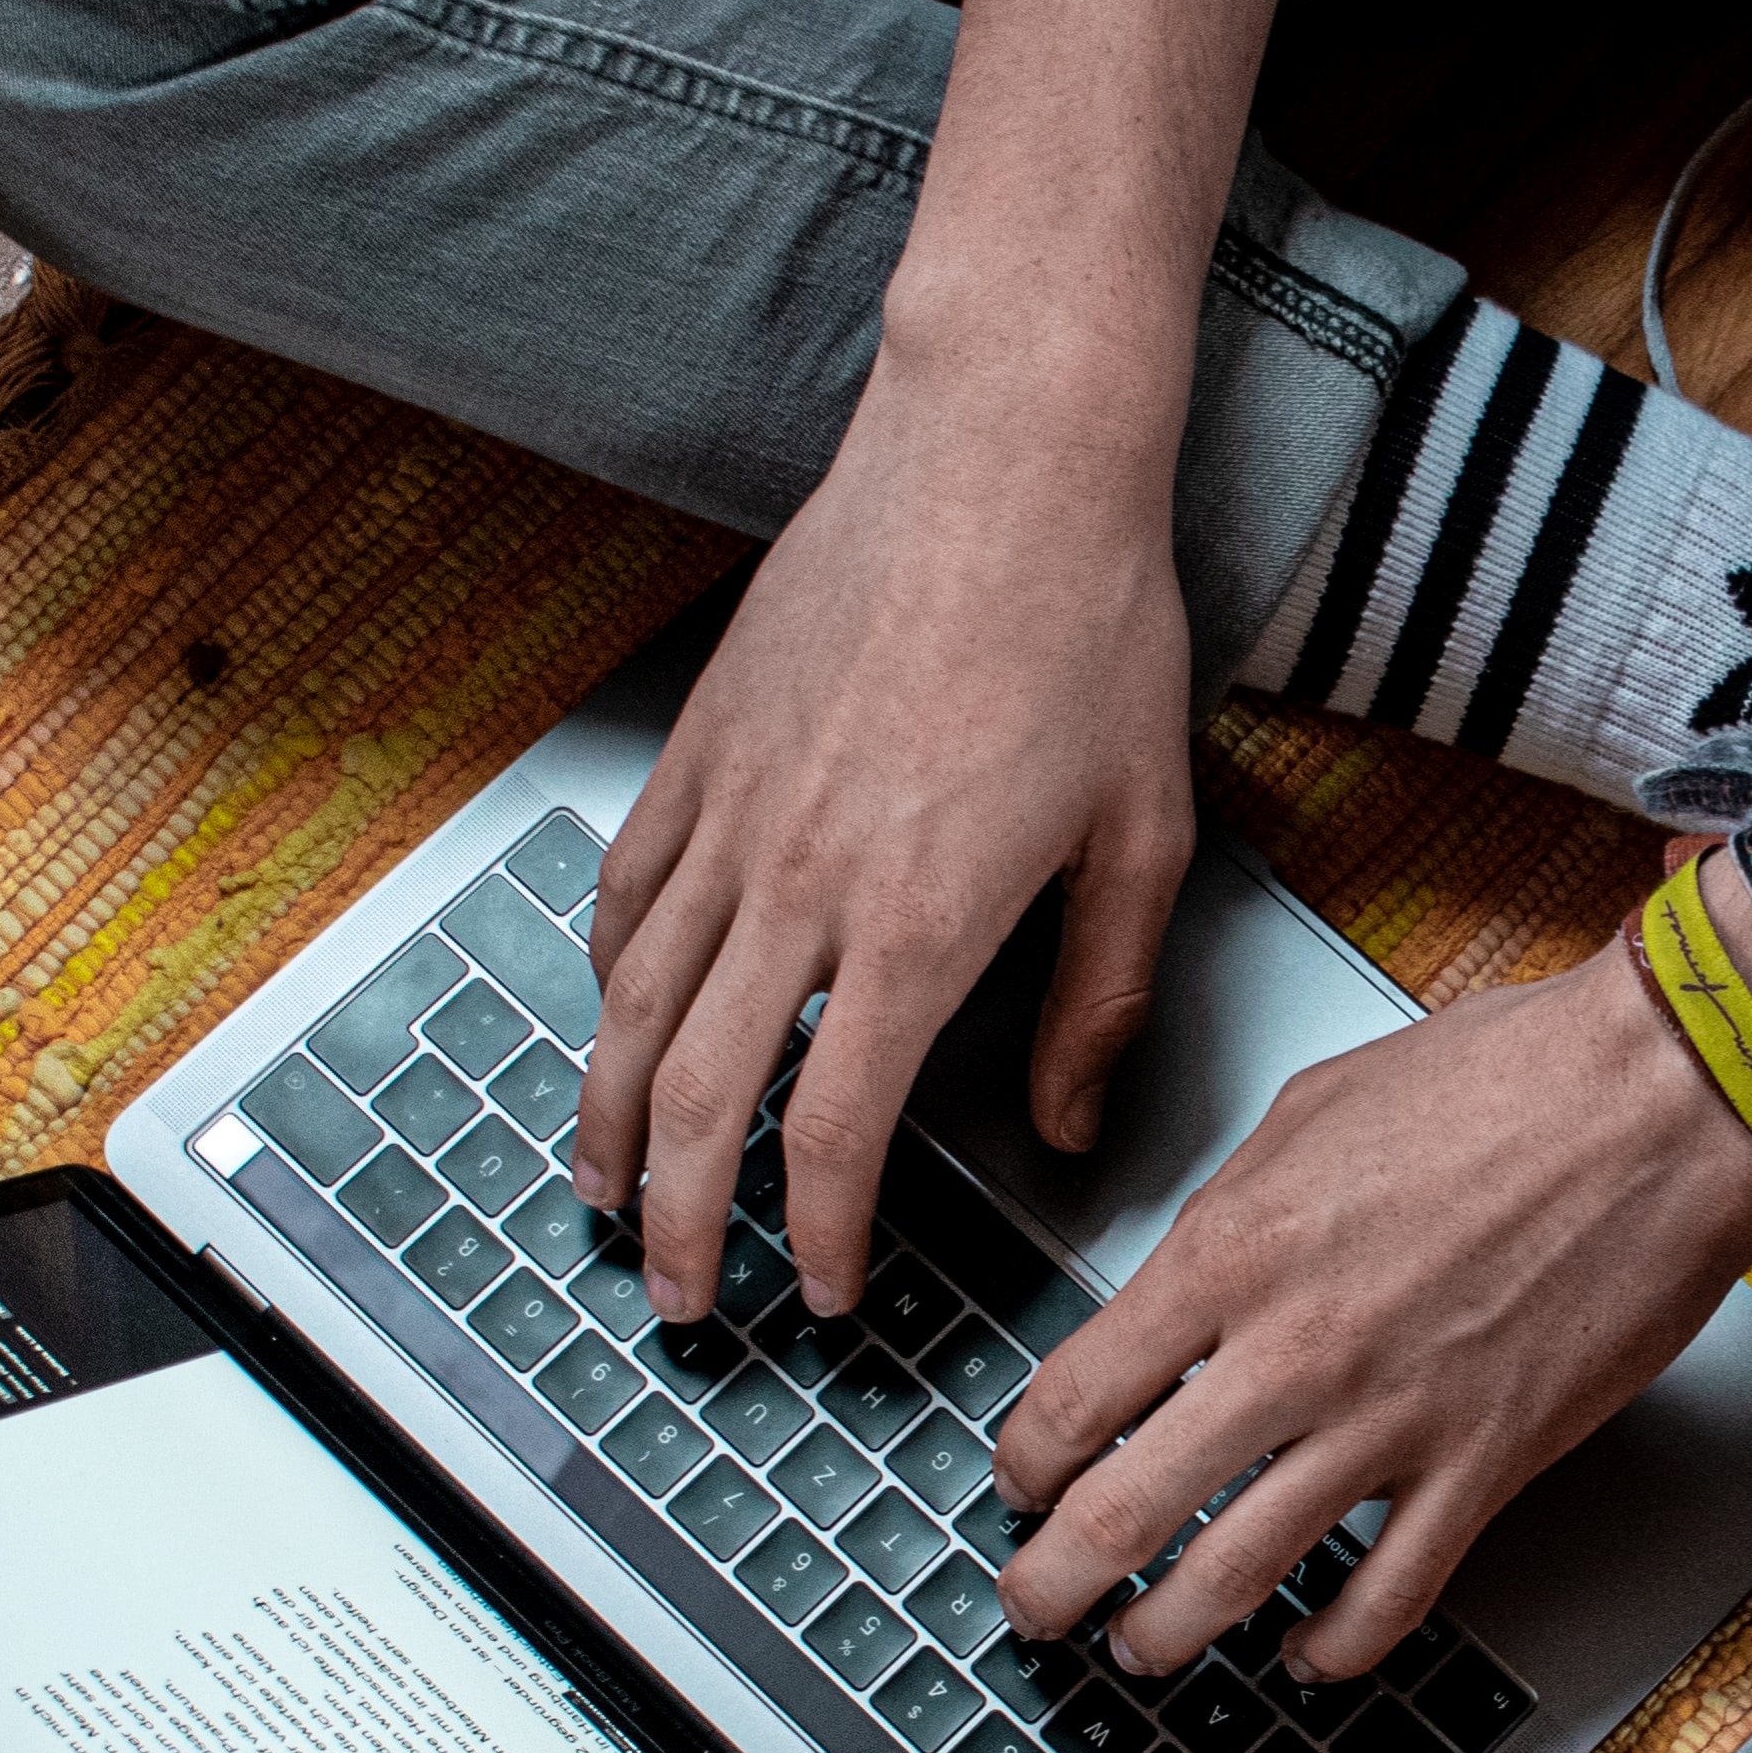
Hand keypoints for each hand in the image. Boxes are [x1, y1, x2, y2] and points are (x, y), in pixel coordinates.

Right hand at [571, 360, 1197, 1319]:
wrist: (1002, 453)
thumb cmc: (1091, 629)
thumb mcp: (1145, 836)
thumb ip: (1101, 1000)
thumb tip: (1073, 1129)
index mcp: (919, 927)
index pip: (829, 1135)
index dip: (816, 1239)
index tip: (826, 1294)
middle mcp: (801, 883)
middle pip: (699, 1099)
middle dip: (678, 1222)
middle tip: (679, 1299)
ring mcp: (733, 810)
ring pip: (630, 1007)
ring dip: (609, 1122)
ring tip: (606, 1194)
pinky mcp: (700, 743)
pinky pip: (624, 890)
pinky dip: (606, 979)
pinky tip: (613, 1022)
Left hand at [990, 933, 1751, 1677]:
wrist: (1661, 1100)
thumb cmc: (1507, 1078)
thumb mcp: (1309, 1112)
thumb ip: (1228, 1216)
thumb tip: (1180, 1289)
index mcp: (1231, 1251)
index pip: (1075, 1396)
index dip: (1024, 1464)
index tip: (1019, 1484)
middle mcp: (1294, 1349)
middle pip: (1123, 1513)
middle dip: (1053, 1585)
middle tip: (1033, 1609)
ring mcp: (1390, 1420)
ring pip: (1235, 1577)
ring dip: (1166, 1635)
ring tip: (1140, 1651)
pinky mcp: (1486, 1466)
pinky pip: (1388, 1600)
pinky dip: (1332, 1650)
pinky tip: (1306, 1655)